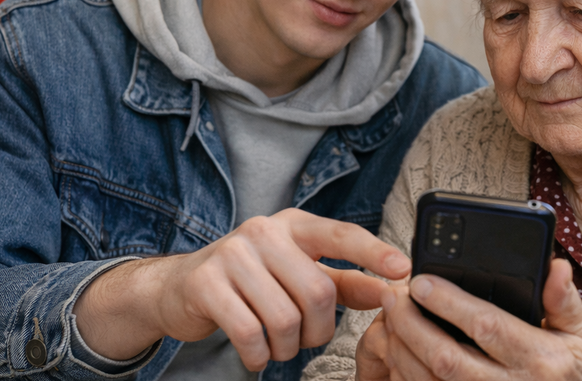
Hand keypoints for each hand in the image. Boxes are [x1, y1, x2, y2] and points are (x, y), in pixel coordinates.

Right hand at [74, 208, 410, 369]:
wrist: (178, 288)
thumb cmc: (250, 281)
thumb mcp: (297, 273)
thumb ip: (344, 282)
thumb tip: (390, 289)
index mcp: (293, 226)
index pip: (341, 234)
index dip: (373, 252)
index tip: (403, 269)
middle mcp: (264, 232)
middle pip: (317, 291)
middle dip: (318, 330)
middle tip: (305, 339)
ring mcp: (232, 255)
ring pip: (285, 318)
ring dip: (287, 347)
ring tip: (277, 345)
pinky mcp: (206, 283)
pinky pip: (249, 333)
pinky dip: (259, 355)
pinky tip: (256, 353)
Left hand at [376, 259, 581, 379]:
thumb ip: (563, 299)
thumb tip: (554, 266)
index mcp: (544, 359)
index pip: (486, 326)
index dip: (448, 303)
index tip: (420, 281)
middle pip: (448, 359)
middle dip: (412, 326)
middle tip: (392, 297)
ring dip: (403, 353)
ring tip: (389, 322)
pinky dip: (410, 379)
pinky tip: (400, 356)